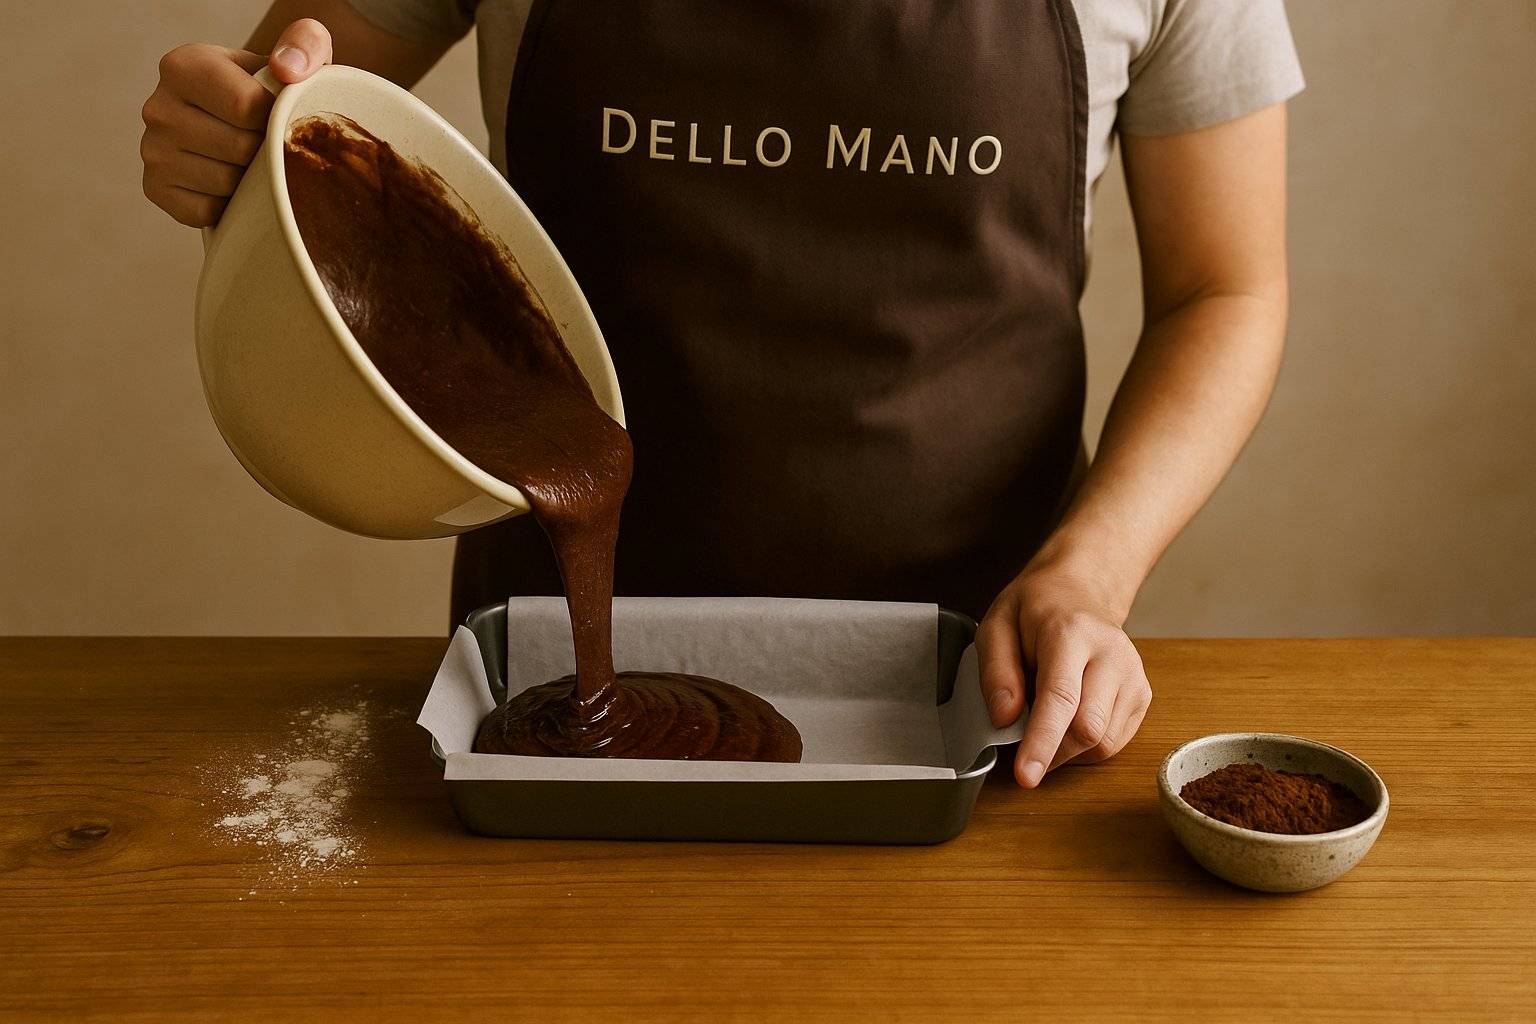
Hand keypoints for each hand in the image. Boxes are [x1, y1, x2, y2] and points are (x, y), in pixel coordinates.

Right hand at [140, 19, 332, 225]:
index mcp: (184, 65)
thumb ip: (305, 43)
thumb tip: (287, 69)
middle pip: (239, 148)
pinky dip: (228, 204)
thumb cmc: (275, 90)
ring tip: (248, 160)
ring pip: (226, 182)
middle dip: (265, 150)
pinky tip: (231, 184)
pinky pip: (208, 211)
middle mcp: (157, 106)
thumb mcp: (297, 56)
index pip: (246, 107)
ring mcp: (152, 151)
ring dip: (249, 179)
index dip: (276, 118)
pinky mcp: (155, 189)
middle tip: (265, 141)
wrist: (247, 126)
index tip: (277, 114)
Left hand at [977, 558, 1151, 787]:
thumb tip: (1005, 720)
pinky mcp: (1142, 694)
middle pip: (1088, 729)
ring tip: (1046, 723)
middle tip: (1022, 745)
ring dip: (1067, 751)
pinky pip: (1114, 741)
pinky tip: (1068, 722)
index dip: (1042, 741)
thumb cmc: (1035, 611)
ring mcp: (1133, 675)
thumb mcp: (996, 626)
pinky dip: (1085, 746)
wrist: (1081, 590)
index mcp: (1072, 633)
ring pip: (1103, 742)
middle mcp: (1112, 655)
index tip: (1027, 776)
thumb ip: (996, 673)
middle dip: (1051, 751)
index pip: (1061, 698)